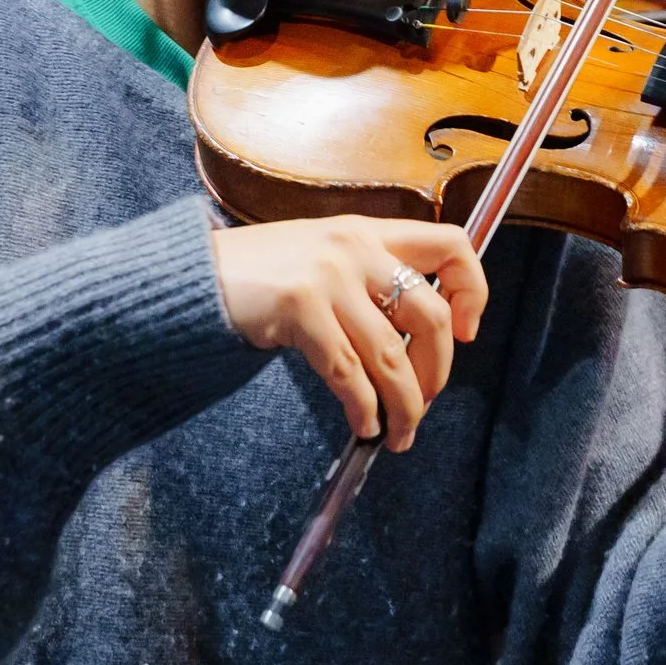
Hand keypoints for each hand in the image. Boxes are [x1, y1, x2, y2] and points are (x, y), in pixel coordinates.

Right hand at [210, 216, 487, 450]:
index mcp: (368, 231)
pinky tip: (363, 424)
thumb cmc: (258, 275)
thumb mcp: (323, 256)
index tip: (466, 332)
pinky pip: (349, 373)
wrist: (192, 278)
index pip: (452, 244)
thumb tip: (416, 339)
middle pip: (431, 316)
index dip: (474, 291)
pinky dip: (363, 408)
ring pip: (392, 356)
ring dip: (405, 406)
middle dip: (437, 372)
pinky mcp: (299, 308)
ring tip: (400, 433)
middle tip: (425, 402)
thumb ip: (369, 278)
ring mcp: (328, 276)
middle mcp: (355, 247)